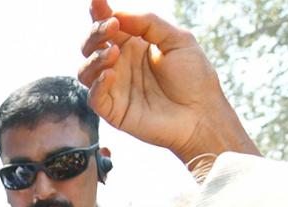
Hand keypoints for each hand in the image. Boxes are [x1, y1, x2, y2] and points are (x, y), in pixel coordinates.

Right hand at [78, 0, 257, 162]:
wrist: (202, 114)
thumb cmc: (194, 77)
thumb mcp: (177, 39)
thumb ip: (149, 23)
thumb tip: (118, 15)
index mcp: (133, 45)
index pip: (109, 25)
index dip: (99, 12)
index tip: (98, 0)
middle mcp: (121, 64)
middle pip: (91, 45)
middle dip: (95, 32)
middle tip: (111, 26)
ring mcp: (116, 88)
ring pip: (85, 71)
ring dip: (94, 57)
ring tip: (114, 53)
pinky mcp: (114, 111)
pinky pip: (94, 97)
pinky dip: (97, 84)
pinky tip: (110, 74)